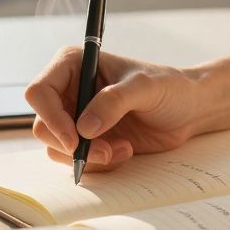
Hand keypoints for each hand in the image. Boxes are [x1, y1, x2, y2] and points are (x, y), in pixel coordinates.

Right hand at [25, 47, 204, 171]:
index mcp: (74, 65)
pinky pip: (76, 160)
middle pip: (43, 125)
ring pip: (56, 148)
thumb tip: (84, 128)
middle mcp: (69, 91)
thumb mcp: (145, 88)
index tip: (75, 138)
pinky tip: (124, 151)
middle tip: (104, 150)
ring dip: (88, 156)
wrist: (189, 110)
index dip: (50, 117)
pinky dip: (98, 163)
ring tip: (122, 149)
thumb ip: (114, 102)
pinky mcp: (88, 140)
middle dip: (72, 144)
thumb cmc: (170, 87)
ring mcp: (76, 117)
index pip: (39, 92)